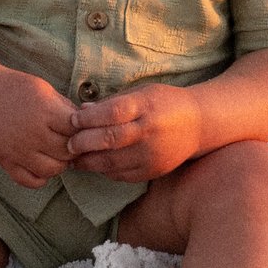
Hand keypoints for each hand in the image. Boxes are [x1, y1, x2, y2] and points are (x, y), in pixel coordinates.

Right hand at [0, 70, 77, 187]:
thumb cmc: (16, 90)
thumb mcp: (45, 90)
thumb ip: (67, 108)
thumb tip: (90, 124)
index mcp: (44, 111)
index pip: (77, 131)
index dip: (81, 130)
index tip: (78, 127)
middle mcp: (31, 133)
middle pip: (67, 152)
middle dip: (72, 148)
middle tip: (69, 141)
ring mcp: (17, 150)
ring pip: (52, 170)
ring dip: (59, 163)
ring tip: (55, 152)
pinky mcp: (5, 162)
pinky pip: (31, 181)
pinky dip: (40, 177)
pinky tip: (40, 163)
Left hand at [68, 83, 204, 181]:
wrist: (198, 125)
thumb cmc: (165, 103)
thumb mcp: (142, 92)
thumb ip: (112, 102)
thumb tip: (81, 110)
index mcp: (146, 105)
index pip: (113, 112)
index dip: (90, 118)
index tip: (72, 120)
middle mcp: (150, 130)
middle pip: (111, 139)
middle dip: (85, 142)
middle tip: (69, 144)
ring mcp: (152, 153)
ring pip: (114, 162)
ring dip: (90, 162)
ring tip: (75, 159)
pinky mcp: (154, 170)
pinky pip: (123, 175)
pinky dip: (106, 171)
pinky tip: (95, 166)